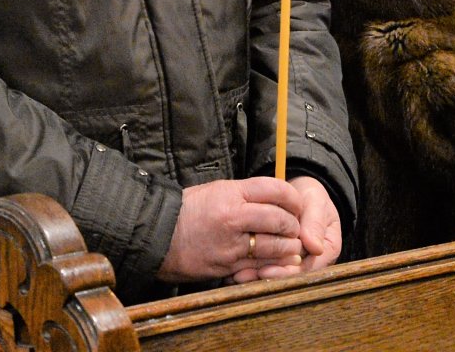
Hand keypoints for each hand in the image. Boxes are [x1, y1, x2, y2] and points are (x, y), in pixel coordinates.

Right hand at [158, 177, 305, 282]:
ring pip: (275, 246)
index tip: (297, 204)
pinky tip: (277, 261)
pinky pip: (260, 265)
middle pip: (280, 220)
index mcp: (231, 193)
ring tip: (289, 245)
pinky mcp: (229, 265)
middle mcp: (234, 217)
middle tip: (294, 227)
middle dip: (293, 225)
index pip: (275, 190)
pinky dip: (274, 264)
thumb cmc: (186, 210)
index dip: (293, 198)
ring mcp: (232, 244)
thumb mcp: (215, 191)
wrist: (158, 234)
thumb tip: (273, 199)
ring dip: (288, 247)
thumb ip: (244, 195)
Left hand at [226, 175, 341, 283]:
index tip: (268, 271)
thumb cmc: (311, 196)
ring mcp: (296, 258)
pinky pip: (267, 263)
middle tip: (247, 276)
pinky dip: (253, 266)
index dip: (288, 272)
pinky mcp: (280, 255)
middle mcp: (312, 259)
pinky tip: (237, 269)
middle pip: (291, 274)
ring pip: (278, 272)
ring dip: (257, 275)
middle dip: (269, 276)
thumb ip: (315, 223)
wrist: (300, 192)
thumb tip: (315, 248)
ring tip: (238, 275)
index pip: (308, 268)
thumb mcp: (316, 203)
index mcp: (326, 249)